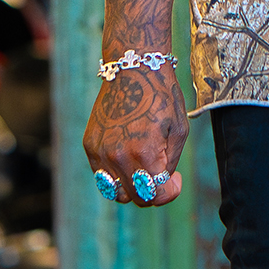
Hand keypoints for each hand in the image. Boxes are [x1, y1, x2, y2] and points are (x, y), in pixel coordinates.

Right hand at [82, 66, 188, 205]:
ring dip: (133, 187)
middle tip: (163, 176)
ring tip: (146, 169)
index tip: (176, 181)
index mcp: (143, 152)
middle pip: (135, 197)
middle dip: (153, 192)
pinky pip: (102, 176)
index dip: (170, 192)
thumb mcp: (179, 129)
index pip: (155, 194)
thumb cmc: (161, 97)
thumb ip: (170, 161)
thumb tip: (161, 182)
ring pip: (115, 192)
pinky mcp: (89, 146)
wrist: (133, 70)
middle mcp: (117, 157)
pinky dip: (117, 175)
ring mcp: (100, 152)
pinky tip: (130, 157)